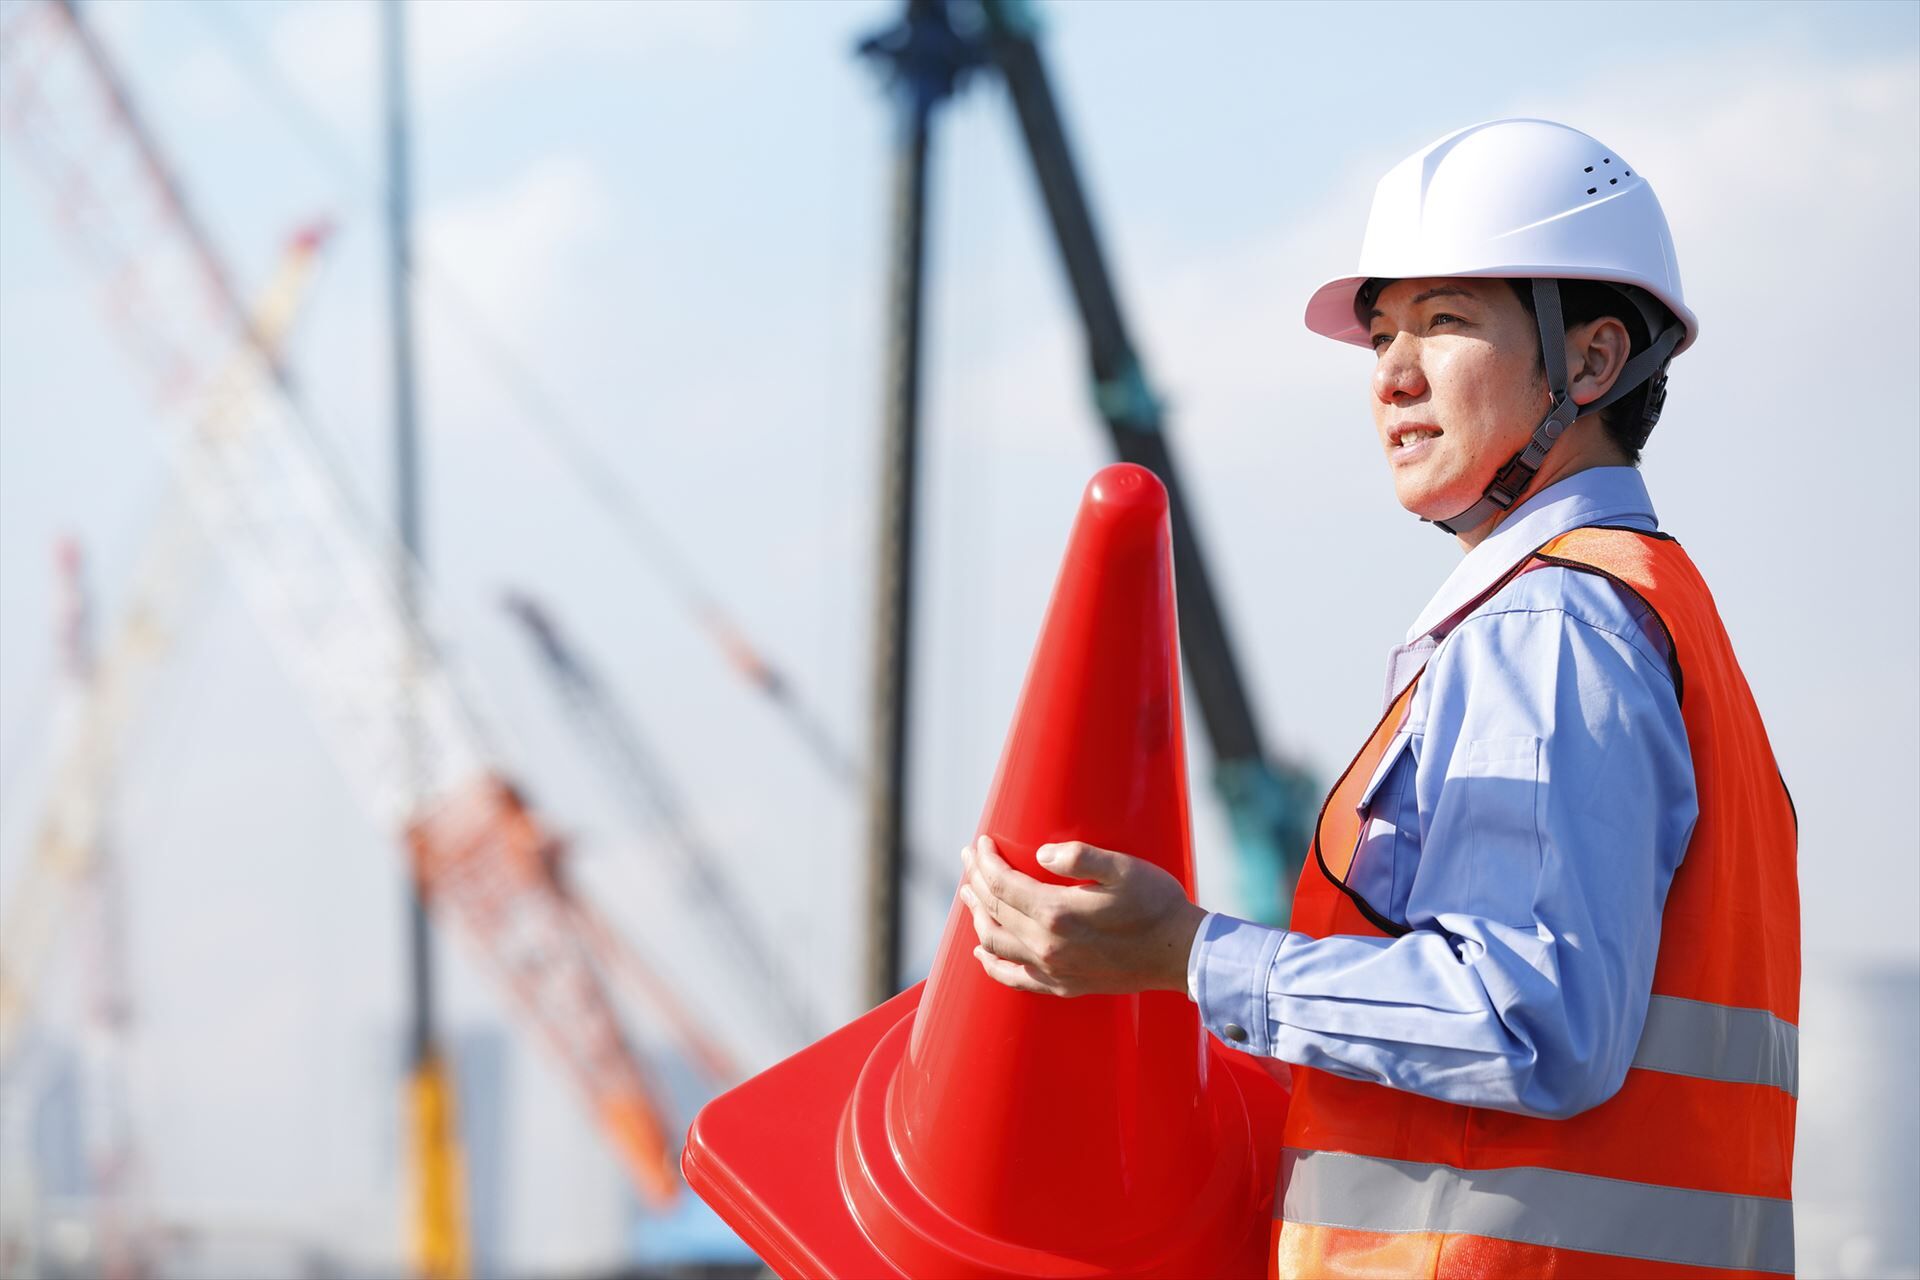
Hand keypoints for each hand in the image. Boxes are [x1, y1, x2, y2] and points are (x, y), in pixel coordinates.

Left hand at [959, 835, 1206, 997]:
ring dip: (978, 917)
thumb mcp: (1123, 868)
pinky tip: (981, 953)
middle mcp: (1046, 946)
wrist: (1180, 953)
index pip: (1003, 884)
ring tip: (970, 895)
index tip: (980, 843)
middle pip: (995, 911)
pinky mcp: (1063, 985)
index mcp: (1056, 913)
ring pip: (996, 944)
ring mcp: (1052, 969)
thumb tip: (1040, 854)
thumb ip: (1079, 856)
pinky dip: (992, 963)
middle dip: (977, 882)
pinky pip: (1014, 978)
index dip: (986, 862)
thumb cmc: (1156, 904)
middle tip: (969, 860)